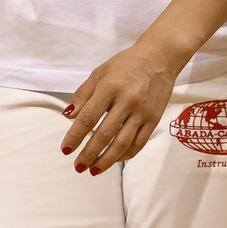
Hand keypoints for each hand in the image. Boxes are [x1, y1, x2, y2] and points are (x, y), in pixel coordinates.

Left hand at [61, 40, 185, 174]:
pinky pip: (139, 142)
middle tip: (78, 166)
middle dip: (89, 154)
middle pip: (104, 134)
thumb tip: (69, 116)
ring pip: (122, 143)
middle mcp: (126, 101)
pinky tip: (115, 160)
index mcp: (109, 88)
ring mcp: (142, 112)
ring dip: (106, 160)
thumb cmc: (127, 64)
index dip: (75, 136)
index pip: (88, 118)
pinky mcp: (154, 119)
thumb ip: (83, 94)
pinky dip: (126, 154)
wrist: (160, 57)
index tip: (66, 149)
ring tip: (94, 170)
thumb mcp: (100, 72)